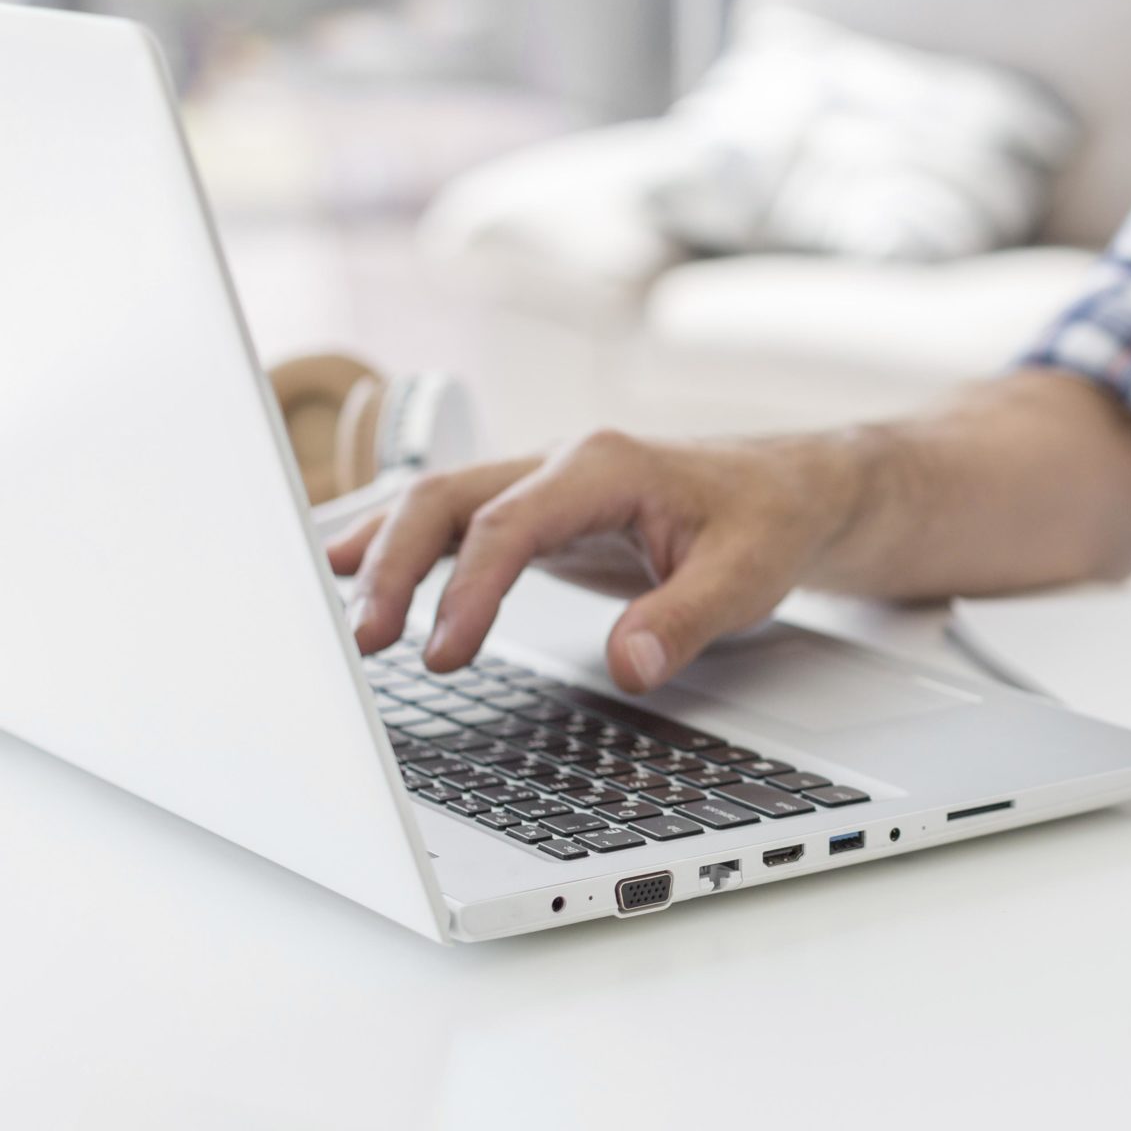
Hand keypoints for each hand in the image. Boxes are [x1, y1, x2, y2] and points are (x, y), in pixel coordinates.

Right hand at [327, 429, 865, 692]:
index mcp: (605, 466)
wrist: (789, 489)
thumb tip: (631, 667)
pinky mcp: (536, 512)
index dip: (468, 590)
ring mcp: (542, 485)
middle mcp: (560, 464)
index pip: (510, 524)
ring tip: (342, 617)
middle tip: (365, 641)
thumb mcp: (750, 575)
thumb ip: (687, 618)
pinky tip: (352, 572)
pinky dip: (402, 545)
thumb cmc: (768, 520)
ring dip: (384, 554)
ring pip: (440, 503)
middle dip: (395, 564)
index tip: (443, 655)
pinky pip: (456, 522)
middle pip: (449, 499)